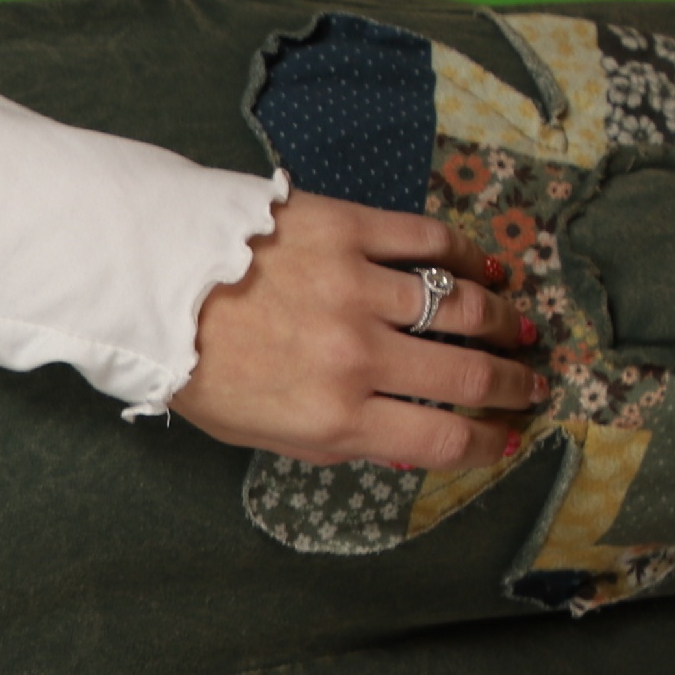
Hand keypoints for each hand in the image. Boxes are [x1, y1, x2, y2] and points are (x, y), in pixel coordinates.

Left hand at [168, 195, 546, 471]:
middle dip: (513, 384)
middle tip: (530, 382)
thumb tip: (398, 445)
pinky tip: (485, 269)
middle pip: (470, 375)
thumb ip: (331, 442)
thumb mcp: (255, 433)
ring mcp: (357, 287)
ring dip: (503, 321)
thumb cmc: (194, 366)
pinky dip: (468, 256)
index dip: (486, 443)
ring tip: (517, 329)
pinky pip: (430, 240)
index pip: (442, 439)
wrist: (144, 283)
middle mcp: (357, 356)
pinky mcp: (348, 228)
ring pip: (463, 306)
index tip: (504, 436)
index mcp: (332, 416)